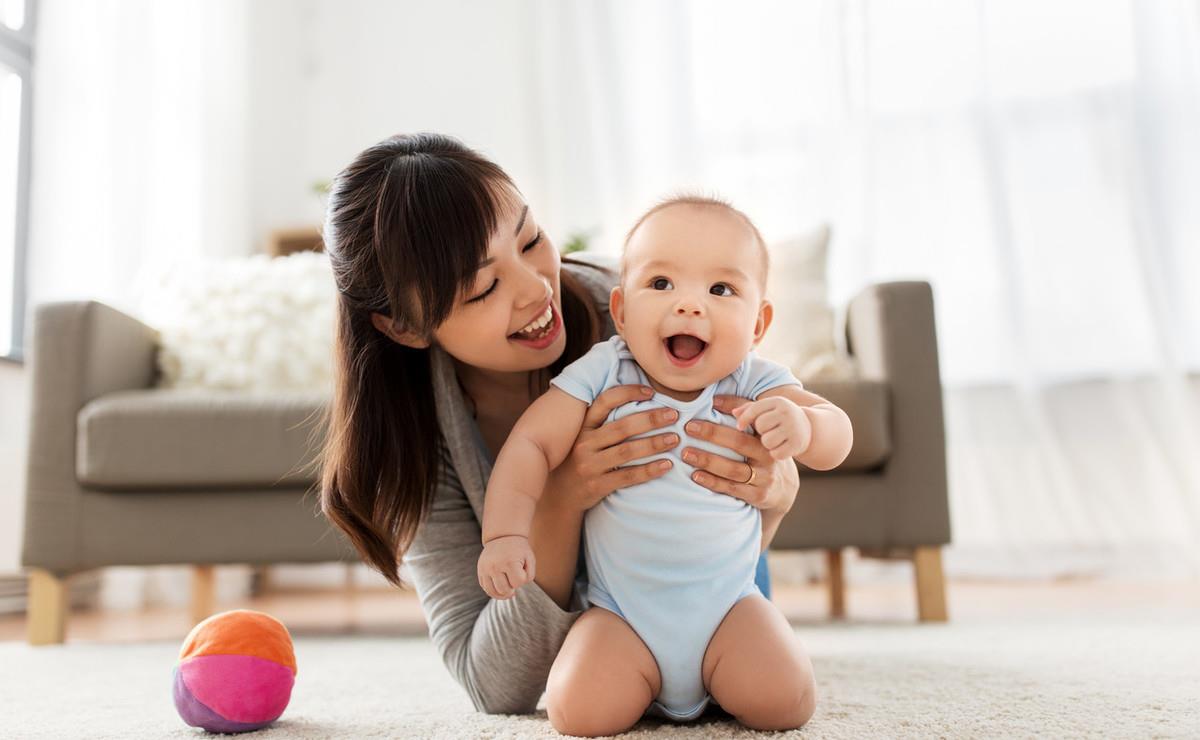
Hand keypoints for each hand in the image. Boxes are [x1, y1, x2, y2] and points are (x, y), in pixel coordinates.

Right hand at [477, 535, 534, 599]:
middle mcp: (495, 566)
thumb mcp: (530, 559)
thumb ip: (528, 577)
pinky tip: (500, 587)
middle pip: (505, 590)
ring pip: (493, 592)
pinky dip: (494, 591)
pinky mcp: (480, 571)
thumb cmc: (519, 550)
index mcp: (509, 561)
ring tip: (509, 588)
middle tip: (514, 577)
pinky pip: (486, 589)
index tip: (522, 569)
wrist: (502, 536)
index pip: (517, 583)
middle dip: (513, 587)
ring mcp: (485, 569)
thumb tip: (512, 593)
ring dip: (503, 593)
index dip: (522, 579)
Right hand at [546, 384, 679, 512]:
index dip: (628, 393)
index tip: (651, 392)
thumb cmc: (580, 460)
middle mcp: (584, 443)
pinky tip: (666, 465)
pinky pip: (628, 476)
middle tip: (674, 415)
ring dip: (654, 444)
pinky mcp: (597, 485)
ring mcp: (589, 465)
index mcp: (583, 426)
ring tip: (675, 439)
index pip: (605, 401)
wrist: (560, 495)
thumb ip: (603, 422)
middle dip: (651, 419)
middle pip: (622, 427)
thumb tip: (640, 400)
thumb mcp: (584, 437)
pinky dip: (649, 470)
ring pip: (627, 451)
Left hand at [679, 394, 799, 512]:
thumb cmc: (761, 451)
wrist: (784, 486)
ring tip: (686, 454)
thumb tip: (714, 400)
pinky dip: (713, 482)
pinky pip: (732, 488)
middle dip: (712, 434)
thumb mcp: (757, 432)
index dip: (729, 411)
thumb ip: (741, 413)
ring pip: (733, 468)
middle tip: (688, 429)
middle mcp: (768, 455)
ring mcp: (764, 477)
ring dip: (708, 461)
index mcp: (766, 436)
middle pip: (739, 443)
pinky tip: (696, 476)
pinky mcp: (758, 495)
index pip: (748, 421)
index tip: (702, 410)